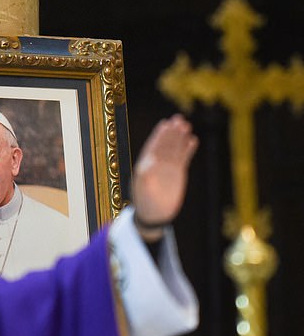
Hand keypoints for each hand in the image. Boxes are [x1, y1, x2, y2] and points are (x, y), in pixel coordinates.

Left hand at [131, 114, 197, 241]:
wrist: (154, 215)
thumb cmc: (145, 204)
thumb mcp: (143, 191)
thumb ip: (144, 177)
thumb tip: (147, 163)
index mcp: (145, 164)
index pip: (153, 146)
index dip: (159, 135)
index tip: (165, 124)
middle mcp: (156, 163)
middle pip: (165, 144)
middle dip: (171, 132)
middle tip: (178, 119)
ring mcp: (167, 167)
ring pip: (174, 149)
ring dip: (179, 137)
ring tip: (186, 125)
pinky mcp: (177, 173)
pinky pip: (183, 158)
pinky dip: (187, 149)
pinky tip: (192, 140)